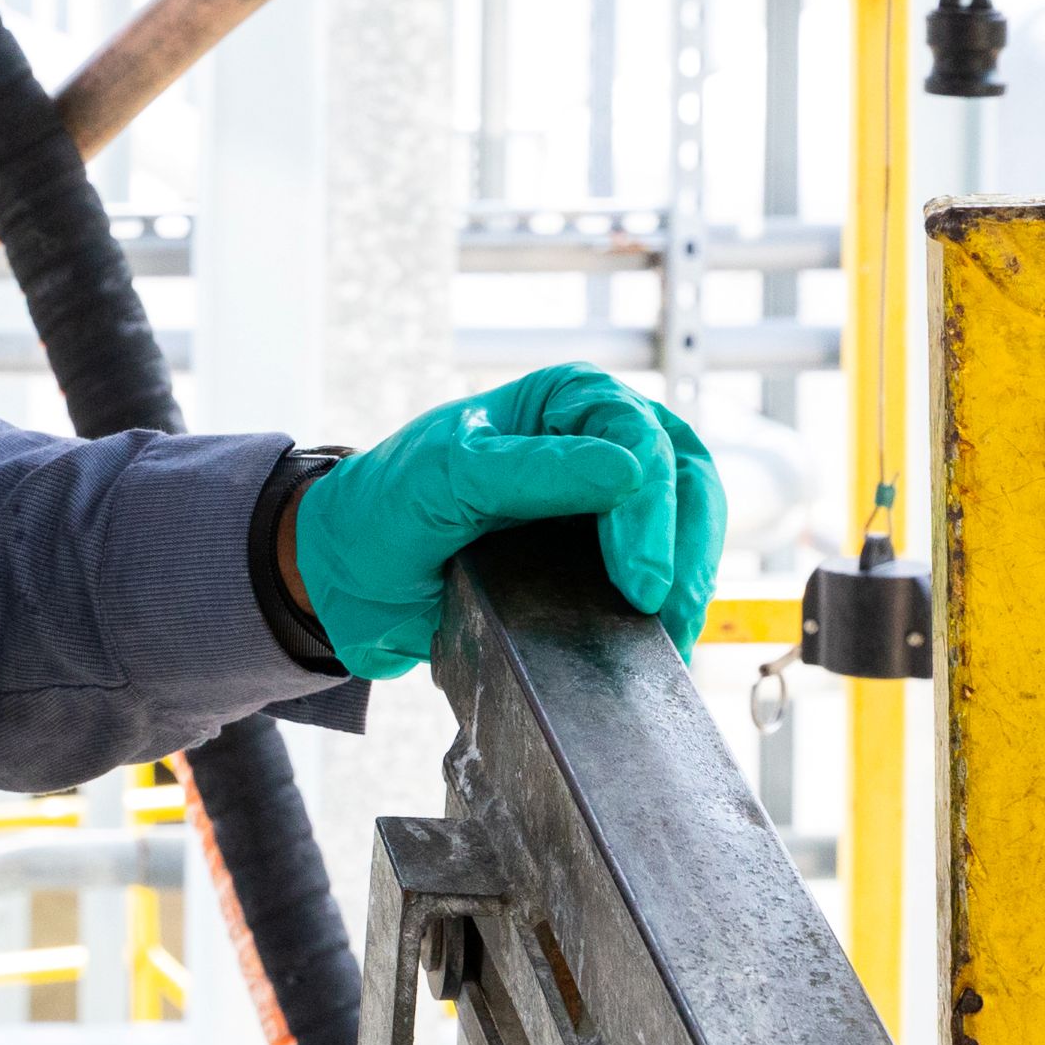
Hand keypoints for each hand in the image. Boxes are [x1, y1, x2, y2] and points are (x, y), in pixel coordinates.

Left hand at [288, 366, 726, 677]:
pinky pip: (663, 577)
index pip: (638, 435)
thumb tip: (629, 468)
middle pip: (684, 479)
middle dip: (684, 544)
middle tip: (663, 608)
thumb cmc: (389, 507)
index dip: (650, 506)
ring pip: (690, 527)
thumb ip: (529, 470)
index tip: (640, 575)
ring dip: (693, 578)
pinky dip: (674, 607)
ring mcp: (610, 506)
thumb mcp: (445, 477)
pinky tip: (664, 643)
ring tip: (672, 632)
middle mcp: (599, 444)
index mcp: (564, 402)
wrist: (350, 579)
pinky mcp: (606, 563)